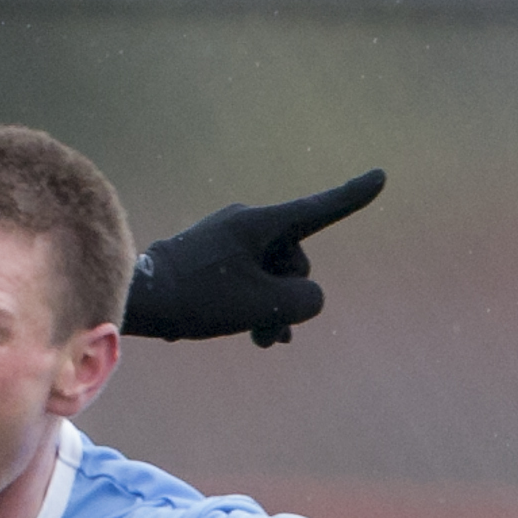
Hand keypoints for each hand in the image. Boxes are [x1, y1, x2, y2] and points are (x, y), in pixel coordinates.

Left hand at [121, 168, 384, 345]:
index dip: (353, 196)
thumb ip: (304, 300)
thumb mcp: (264, 305)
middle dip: (291, 296)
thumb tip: (305, 296)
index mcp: (260, 223)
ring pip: (272, 275)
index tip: (380, 176)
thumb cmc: (198, 298)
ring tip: (262, 341)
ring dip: (273, 308)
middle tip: (268, 329)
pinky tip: (253, 333)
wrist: (137, 299)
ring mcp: (228, 239)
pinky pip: (249, 277)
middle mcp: (246, 222)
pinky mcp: (213, 257)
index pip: (319, 209)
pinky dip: (256, 303)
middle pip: (295, 260)